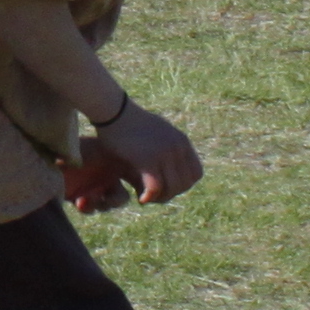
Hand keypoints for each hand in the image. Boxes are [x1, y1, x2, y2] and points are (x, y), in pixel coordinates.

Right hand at [77, 103, 203, 206]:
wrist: (113, 111)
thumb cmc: (128, 124)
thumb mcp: (155, 133)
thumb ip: (166, 148)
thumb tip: (167, 168)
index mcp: (182, 141)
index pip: (196, 174)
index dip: (183, 185)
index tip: (166, 186)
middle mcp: (177, 147)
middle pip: (185, 184)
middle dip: (171, 194)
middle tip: (154, 195)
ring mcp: (165, 153)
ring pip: (172, 189)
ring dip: (160, 198)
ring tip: (146, 197)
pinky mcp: (148, 160)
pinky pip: (156, 188)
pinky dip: (149, 197)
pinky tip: (141, 198)